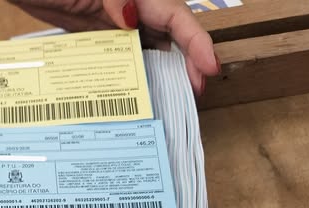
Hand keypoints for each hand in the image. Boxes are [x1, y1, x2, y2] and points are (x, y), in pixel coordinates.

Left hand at [8, 0, 219, 94]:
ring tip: (174, 97)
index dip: (196, 42)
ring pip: (151, 47)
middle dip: (187, 63)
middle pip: (171, 35)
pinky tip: (141, 90)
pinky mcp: (100, 34)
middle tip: (194, 93)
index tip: (208, 67)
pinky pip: (126, 54)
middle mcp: (134, 5)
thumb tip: (130, 18)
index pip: (177, 16)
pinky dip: (137, 71)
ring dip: (164, 70)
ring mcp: (117, 21)